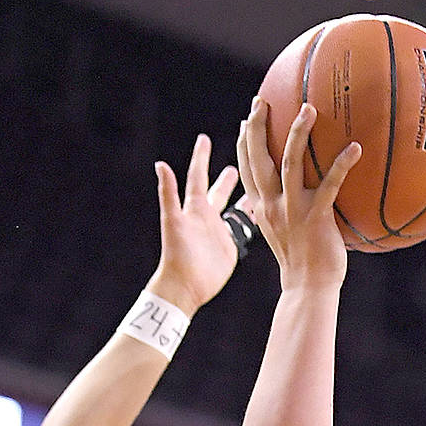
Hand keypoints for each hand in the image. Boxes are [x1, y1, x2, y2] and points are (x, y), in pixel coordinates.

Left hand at [150, 134, 243, 314]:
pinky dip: (254, 222)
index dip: (201, 157)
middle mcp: (208, 217)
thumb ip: (169, 192)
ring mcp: (220, 232)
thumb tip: (160, 164)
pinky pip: (244, 231)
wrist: (185, 286)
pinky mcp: (230, 248)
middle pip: (218, 192)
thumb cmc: (176, 253)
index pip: (198, 176)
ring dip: (245, 199)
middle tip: (237, 163)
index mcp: (195, 207)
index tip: (204, 139)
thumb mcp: (172, 220)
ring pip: (235, 211)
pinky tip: (264, 216)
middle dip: (226, 179)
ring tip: (257, 188)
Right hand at [235, 97, 362, 290]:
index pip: (246, 169)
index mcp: (262, 208)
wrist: (308, 288)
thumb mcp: (286, 232)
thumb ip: (287, 209)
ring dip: (298, 134)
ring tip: (308, 109)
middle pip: (258, 158)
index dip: (244, 142)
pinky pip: (329, 185)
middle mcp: (272, 205)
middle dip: (257, 127)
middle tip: (261, 102)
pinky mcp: (316, 218)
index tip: (246, 119)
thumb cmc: (303, 262)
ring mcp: (292, 210)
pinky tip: (355, 148)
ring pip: (290, 163)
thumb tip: (302, 192)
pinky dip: (342, 165)